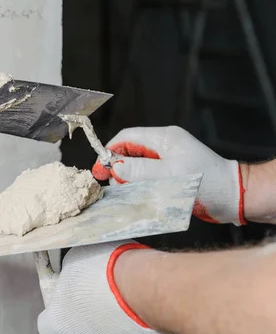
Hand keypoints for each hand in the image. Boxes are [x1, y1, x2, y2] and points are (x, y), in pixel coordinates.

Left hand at [37, 240, 178, 333]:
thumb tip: (73, 272)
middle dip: (86, 312)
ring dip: (110, 317)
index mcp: (60, 322)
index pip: (46, 327)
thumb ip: (69, 274)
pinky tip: (136, 303)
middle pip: (78, 330)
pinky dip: (133, 322)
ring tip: (121, 293)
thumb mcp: (73, 260)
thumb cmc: (104, 271)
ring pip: (106, 333)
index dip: (55, 312)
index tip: (63, 298)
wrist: (143, 286)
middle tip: (97, 289)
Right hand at [92, 126, 245, 224]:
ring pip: (137, 164)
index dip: (110, 151)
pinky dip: (139, 184)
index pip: (127, 137)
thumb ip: (140, 170)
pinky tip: (137, 194)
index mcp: (164, 138)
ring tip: (126, 192)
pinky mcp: (171, 172)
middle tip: (114, 185)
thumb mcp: (170, 175)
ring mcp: (168, 159)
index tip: (100, 169)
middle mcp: (165, 145)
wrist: (234, 196)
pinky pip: (147, 175)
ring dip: (128, 178)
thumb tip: (115, 167)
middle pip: (130, 150)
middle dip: (119, 167)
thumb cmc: (207, 182)